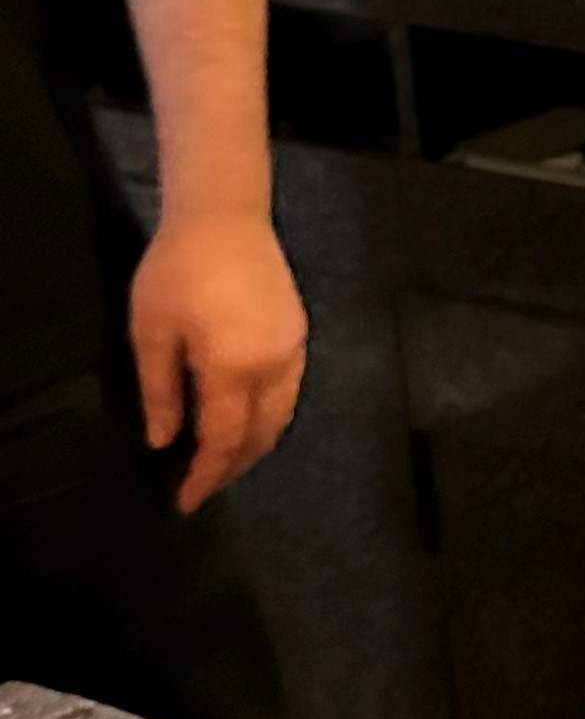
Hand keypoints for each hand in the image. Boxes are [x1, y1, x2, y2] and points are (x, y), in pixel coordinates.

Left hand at [128, 210, 307, 511]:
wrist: (225, 218)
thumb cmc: (176, 270)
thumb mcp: (152, 331)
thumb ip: (160, 391)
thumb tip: (164, 441)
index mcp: (233, 367)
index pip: (223, 439)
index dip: (206, 475)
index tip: (185, 501)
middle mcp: (273, 367)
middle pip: (260, 436)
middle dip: (232, 467)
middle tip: (203, 485)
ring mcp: (293, 351)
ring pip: (281, 417)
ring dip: (254, 445)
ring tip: (224, 459)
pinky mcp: (299, 336)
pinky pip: (288, 393)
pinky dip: (269, 418)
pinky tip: (247, 418)